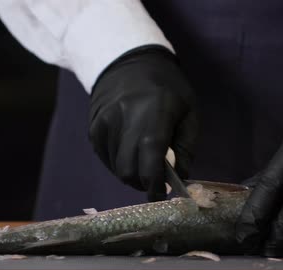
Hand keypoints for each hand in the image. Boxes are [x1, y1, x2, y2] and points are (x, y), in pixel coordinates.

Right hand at [89, 45, 197, 200]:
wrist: (130, 61)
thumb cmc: (168, 89)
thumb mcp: (188, 113)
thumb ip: (186, 148)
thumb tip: (179, 179)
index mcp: (154, 114)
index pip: (150, 160)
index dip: (155, 184)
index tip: (161, 195)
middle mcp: (125, 118)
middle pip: (128, 169)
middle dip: (142, 182)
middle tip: (155, 180)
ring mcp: (105, 122)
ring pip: (115, 167)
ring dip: (131, 171)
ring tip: (143, 159)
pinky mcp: (93, 127)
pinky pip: (105, 157)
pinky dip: (118, 162)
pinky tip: (129, 150)